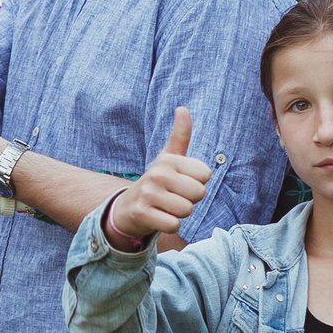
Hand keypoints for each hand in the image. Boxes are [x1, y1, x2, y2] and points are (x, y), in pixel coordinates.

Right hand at [105, 107, 211, 246]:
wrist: (127, 207)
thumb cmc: (157, 182)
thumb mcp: (168, 158)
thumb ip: (180, 135)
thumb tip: (182, 108)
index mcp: (168, 160)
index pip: (205, 175)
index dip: (196, 182)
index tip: (181, 182)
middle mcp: (157, 174)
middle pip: (198, 193)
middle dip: (190, 199)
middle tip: (174, 197)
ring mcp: (148, 194)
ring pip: (187, 210)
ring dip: (180, 213)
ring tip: (166, 207)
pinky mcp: (142, 213)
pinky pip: (174, 224)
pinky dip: (170, 224)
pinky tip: (159, 218)